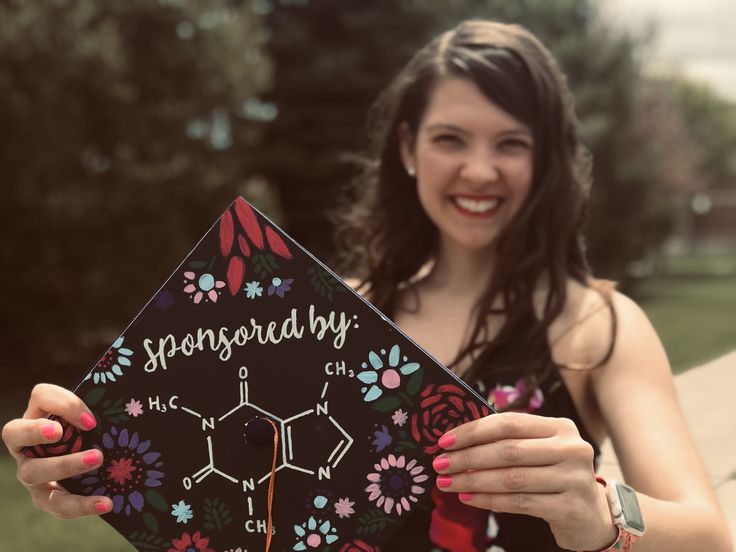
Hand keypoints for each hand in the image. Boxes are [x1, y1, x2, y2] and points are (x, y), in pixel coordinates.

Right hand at [1, 383, 112, 518]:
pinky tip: (105, 503)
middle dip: (41, 431)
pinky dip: (82, 505)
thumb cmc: (85, 433)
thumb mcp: (87, 418)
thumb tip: (104, 413)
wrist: (88, 462)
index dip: (63, 404)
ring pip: (34, 472)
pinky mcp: (44, 497)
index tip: (91, 421)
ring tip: (98, 460)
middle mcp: (25, 444)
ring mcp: (30, 472)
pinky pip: (57, 504)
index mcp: (38, 414)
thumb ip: (91, 410)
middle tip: (72, 438)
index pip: (41, 397)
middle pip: (19, 435)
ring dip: (66, 466)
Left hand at [433, 412, 617, 551]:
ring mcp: (574, 478)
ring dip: (473, 481)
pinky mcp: (571, 507)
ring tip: (447, 483)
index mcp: (560, 427)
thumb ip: (509, 441)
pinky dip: (489, 500)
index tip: (444, 441)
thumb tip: (457, 441)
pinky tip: (469, 498)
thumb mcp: (540, 451)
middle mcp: (571, 449)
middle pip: (508, 450)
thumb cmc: (554, 476)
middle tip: (439, 464)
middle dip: (467, 457)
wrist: (592, 515)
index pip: (509, 423)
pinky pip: (520, 503)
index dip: (474, 431)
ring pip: (511, 478)